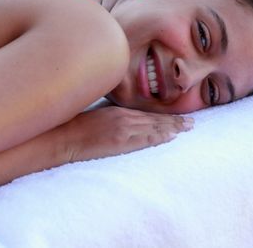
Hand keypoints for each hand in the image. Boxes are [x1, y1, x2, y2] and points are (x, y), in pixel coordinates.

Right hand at [59, 106, 192, 162]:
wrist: (60, 136)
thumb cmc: (71, 128)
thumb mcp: (93, 118)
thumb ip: (108, 119)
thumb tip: (115, 124)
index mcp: (116, 111)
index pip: (145, 115)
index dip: (162, 116)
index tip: (177, 117)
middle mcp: (122, 117)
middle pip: (153, 119)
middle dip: (174, 121)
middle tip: (192, 122)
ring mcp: (122, 129)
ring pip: (153, 127)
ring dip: (172, 127)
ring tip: (187, 128)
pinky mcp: (120, 141)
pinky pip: (144, 138)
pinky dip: (159, 136)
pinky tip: (171, 136)